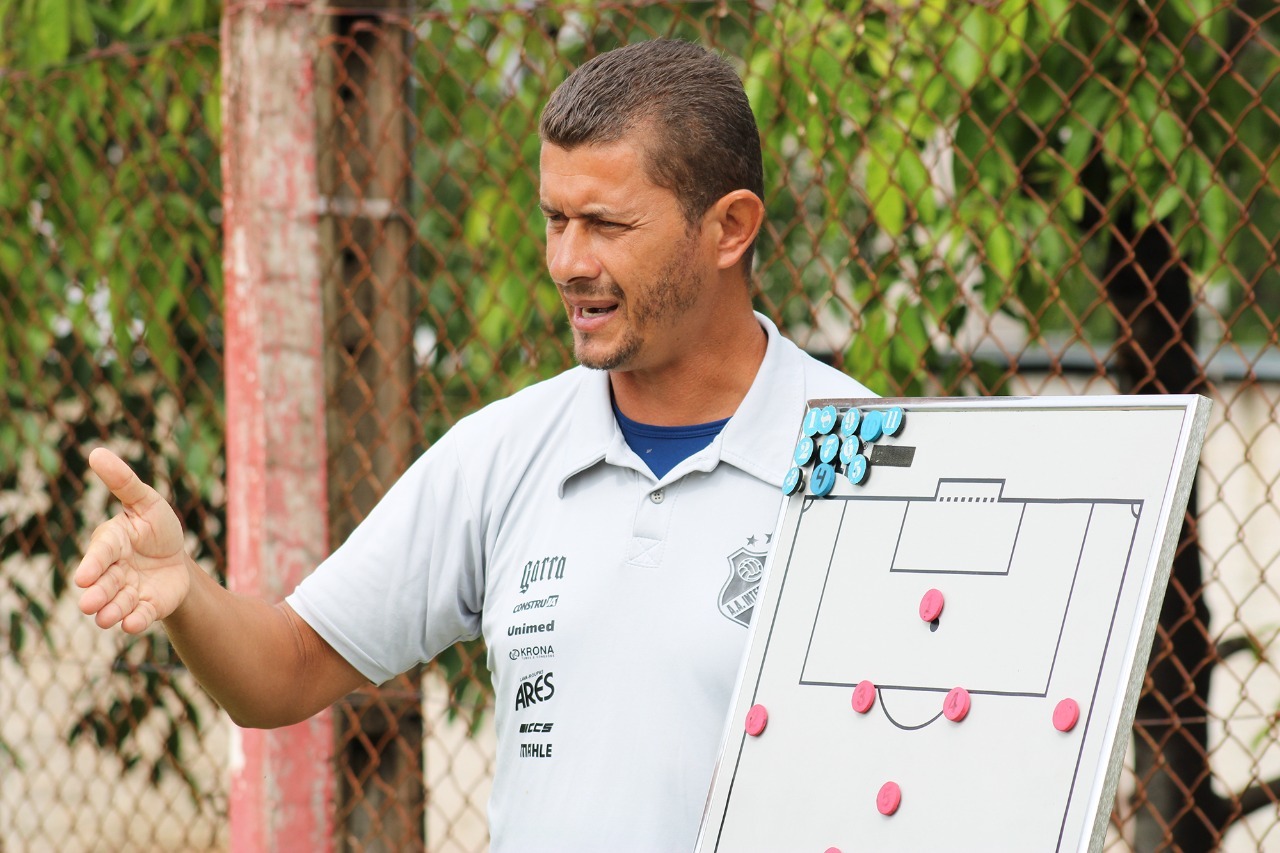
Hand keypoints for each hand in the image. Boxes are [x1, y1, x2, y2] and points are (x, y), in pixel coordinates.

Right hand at [75, 448, 191, 632]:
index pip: (102, 553)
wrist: (178, 558)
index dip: (94, 563)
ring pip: (118, 602)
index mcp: (112, 543)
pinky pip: (141, 615)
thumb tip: (96, 452)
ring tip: (107, 618)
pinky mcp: (148, 606)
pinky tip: (130, 625)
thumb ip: (123, 482)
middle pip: (105, 583)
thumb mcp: (146, 501)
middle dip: (98, 594)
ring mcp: (130, 590)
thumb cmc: (156, 526)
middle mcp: (115, 570)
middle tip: (89, 604)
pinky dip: (136, 620)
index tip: (84, 577)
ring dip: (112, 611)